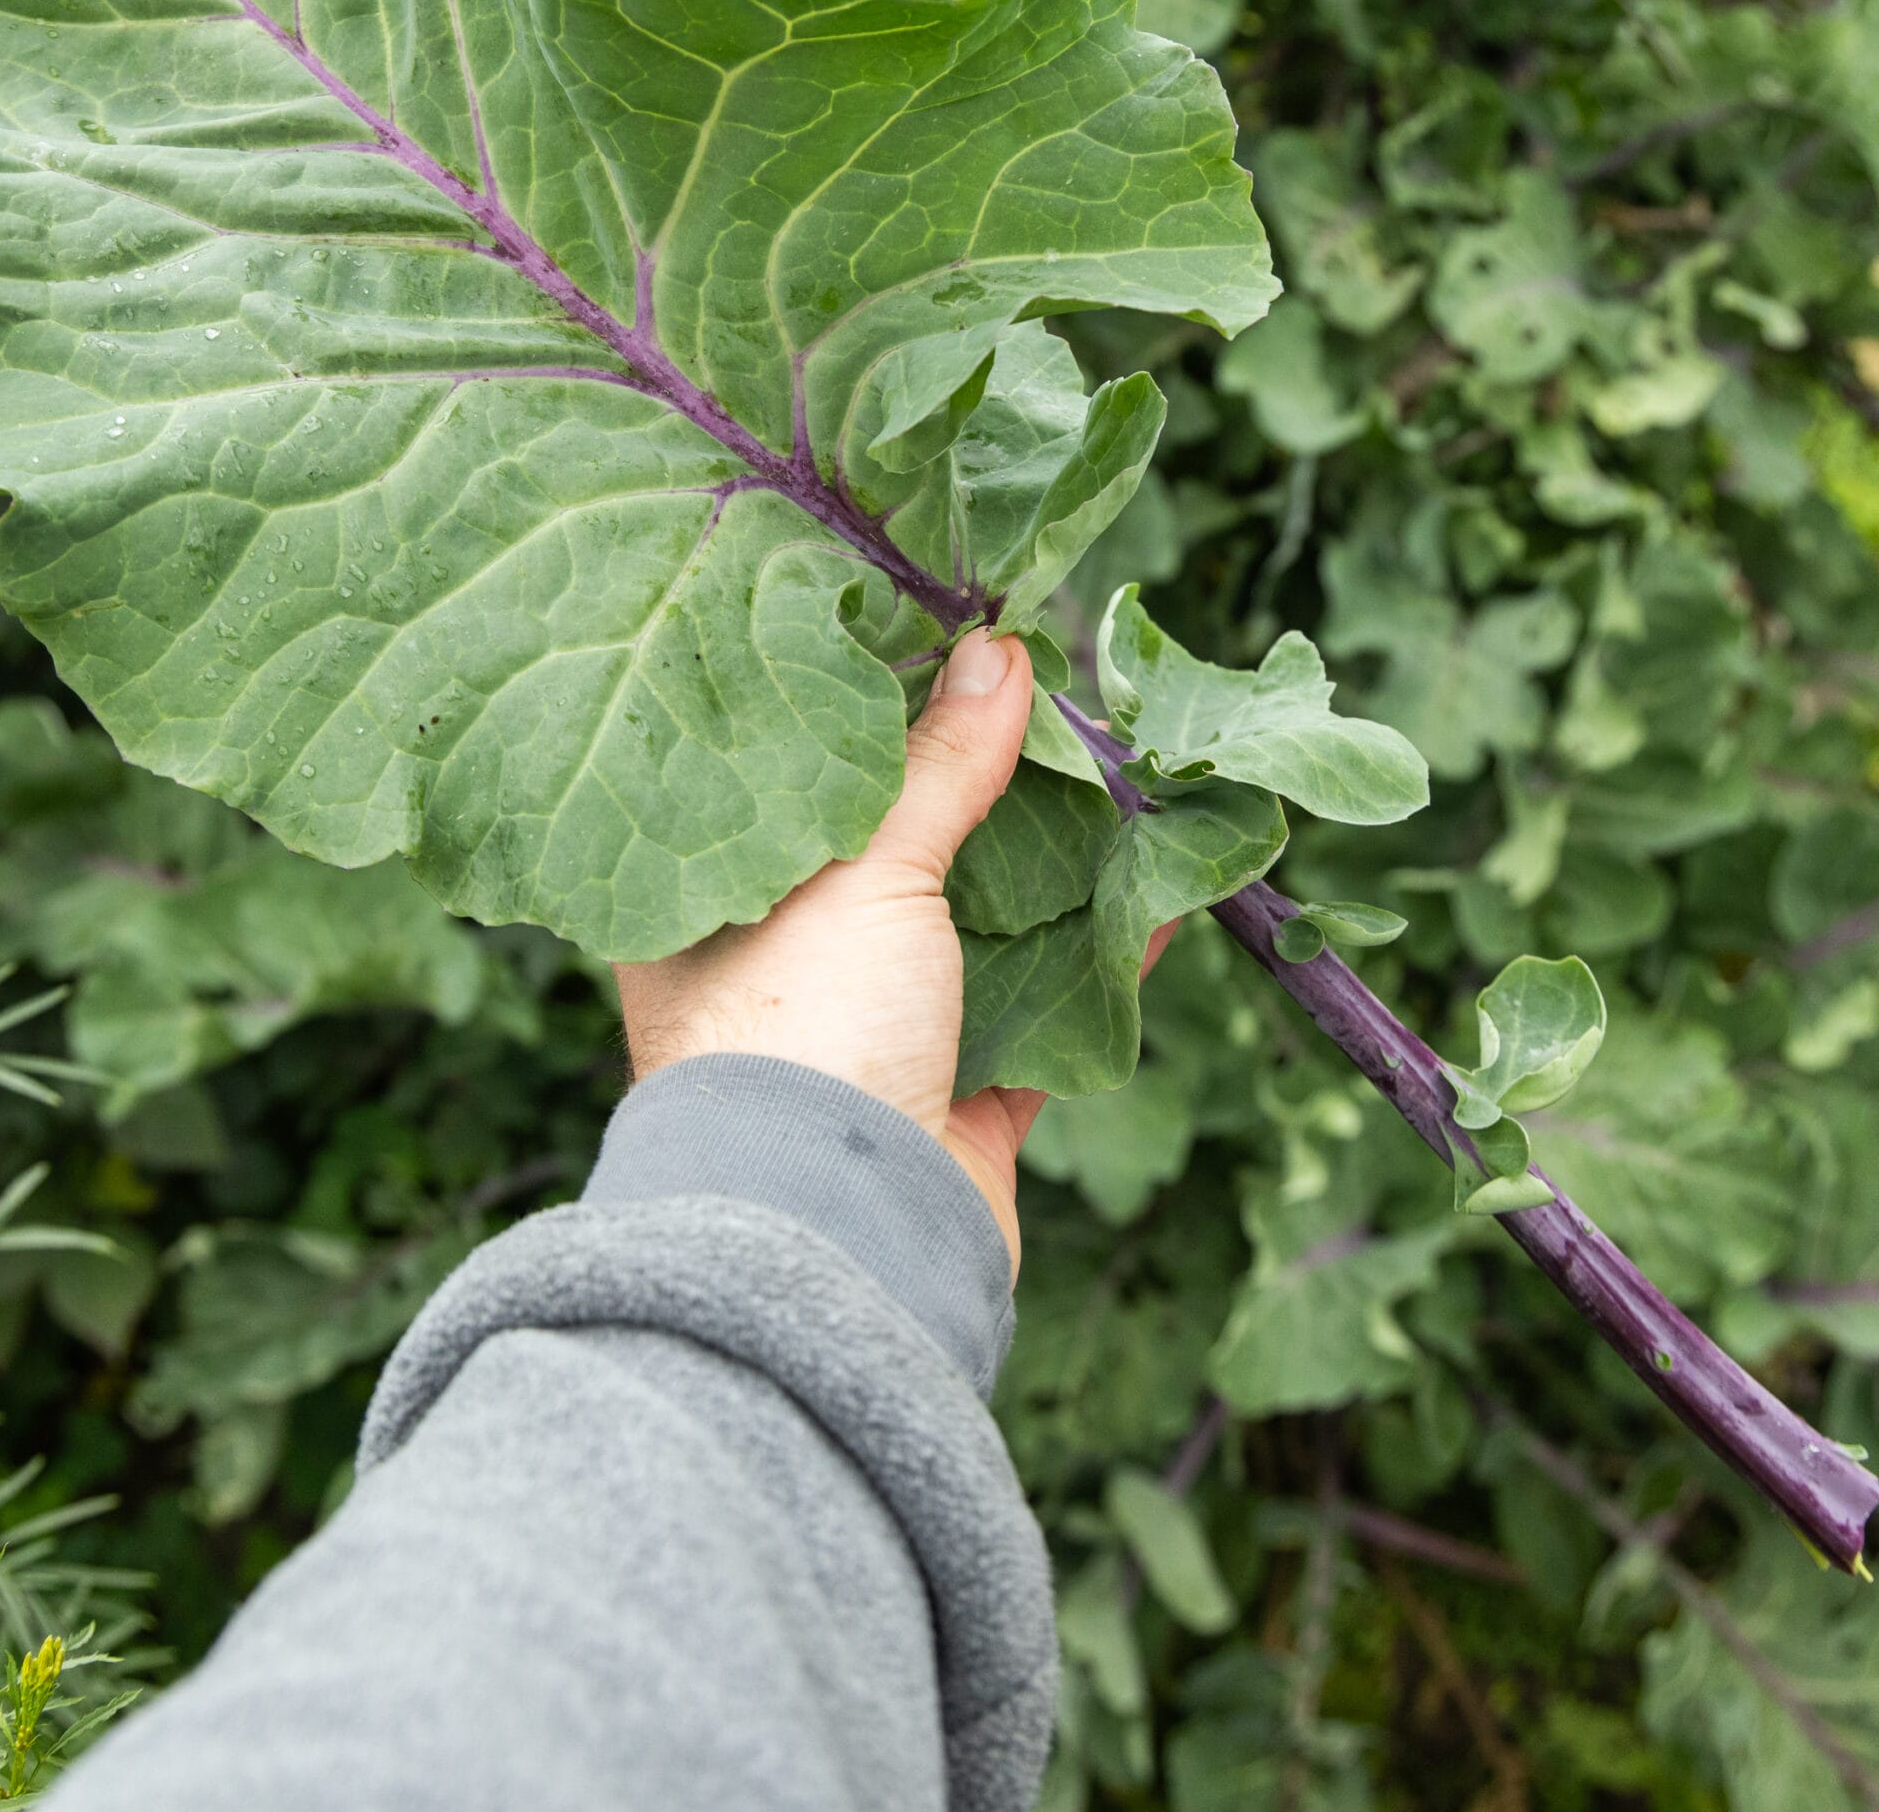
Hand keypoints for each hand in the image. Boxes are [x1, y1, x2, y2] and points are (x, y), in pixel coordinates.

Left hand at [614, 628, 1173, 1273]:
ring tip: (1120, 776)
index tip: (934, 639)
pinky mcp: (952, 1100)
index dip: (857, 708)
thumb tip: (996, 650)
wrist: (842, 1239)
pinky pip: (1042, 1010)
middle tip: (1047, 697)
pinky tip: (1164, 891)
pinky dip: (1102, 957)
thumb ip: (935, 763)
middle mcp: (781, 964)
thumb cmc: (805, 1031)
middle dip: (975, 783)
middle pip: (892, 847)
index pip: (786, 779)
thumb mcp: (865, 867)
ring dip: (1051, 864)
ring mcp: (870, 1034)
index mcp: (713, 903)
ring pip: (974, 927)